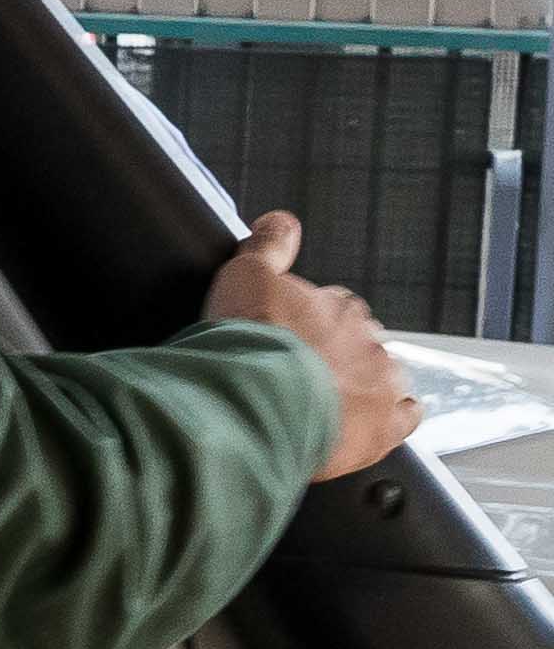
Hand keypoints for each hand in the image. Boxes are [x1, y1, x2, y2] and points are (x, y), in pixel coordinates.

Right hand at [207, 210, 421, 479]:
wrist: (254, 403)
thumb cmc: (247, 347)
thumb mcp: (244, 276)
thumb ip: (267, 246)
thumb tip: (281, 221)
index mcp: (339, 307)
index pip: (334, 310)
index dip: (307, 326)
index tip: (286, 340)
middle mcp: (368, 342)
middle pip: (359, 345)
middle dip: (333, 357)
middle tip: (296, 376)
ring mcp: (381, 385)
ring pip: (382, 379)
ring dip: (358, 388)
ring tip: (320, 406)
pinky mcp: (386, 427)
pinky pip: (405, 419)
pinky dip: (391, 420)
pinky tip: (362, 426)